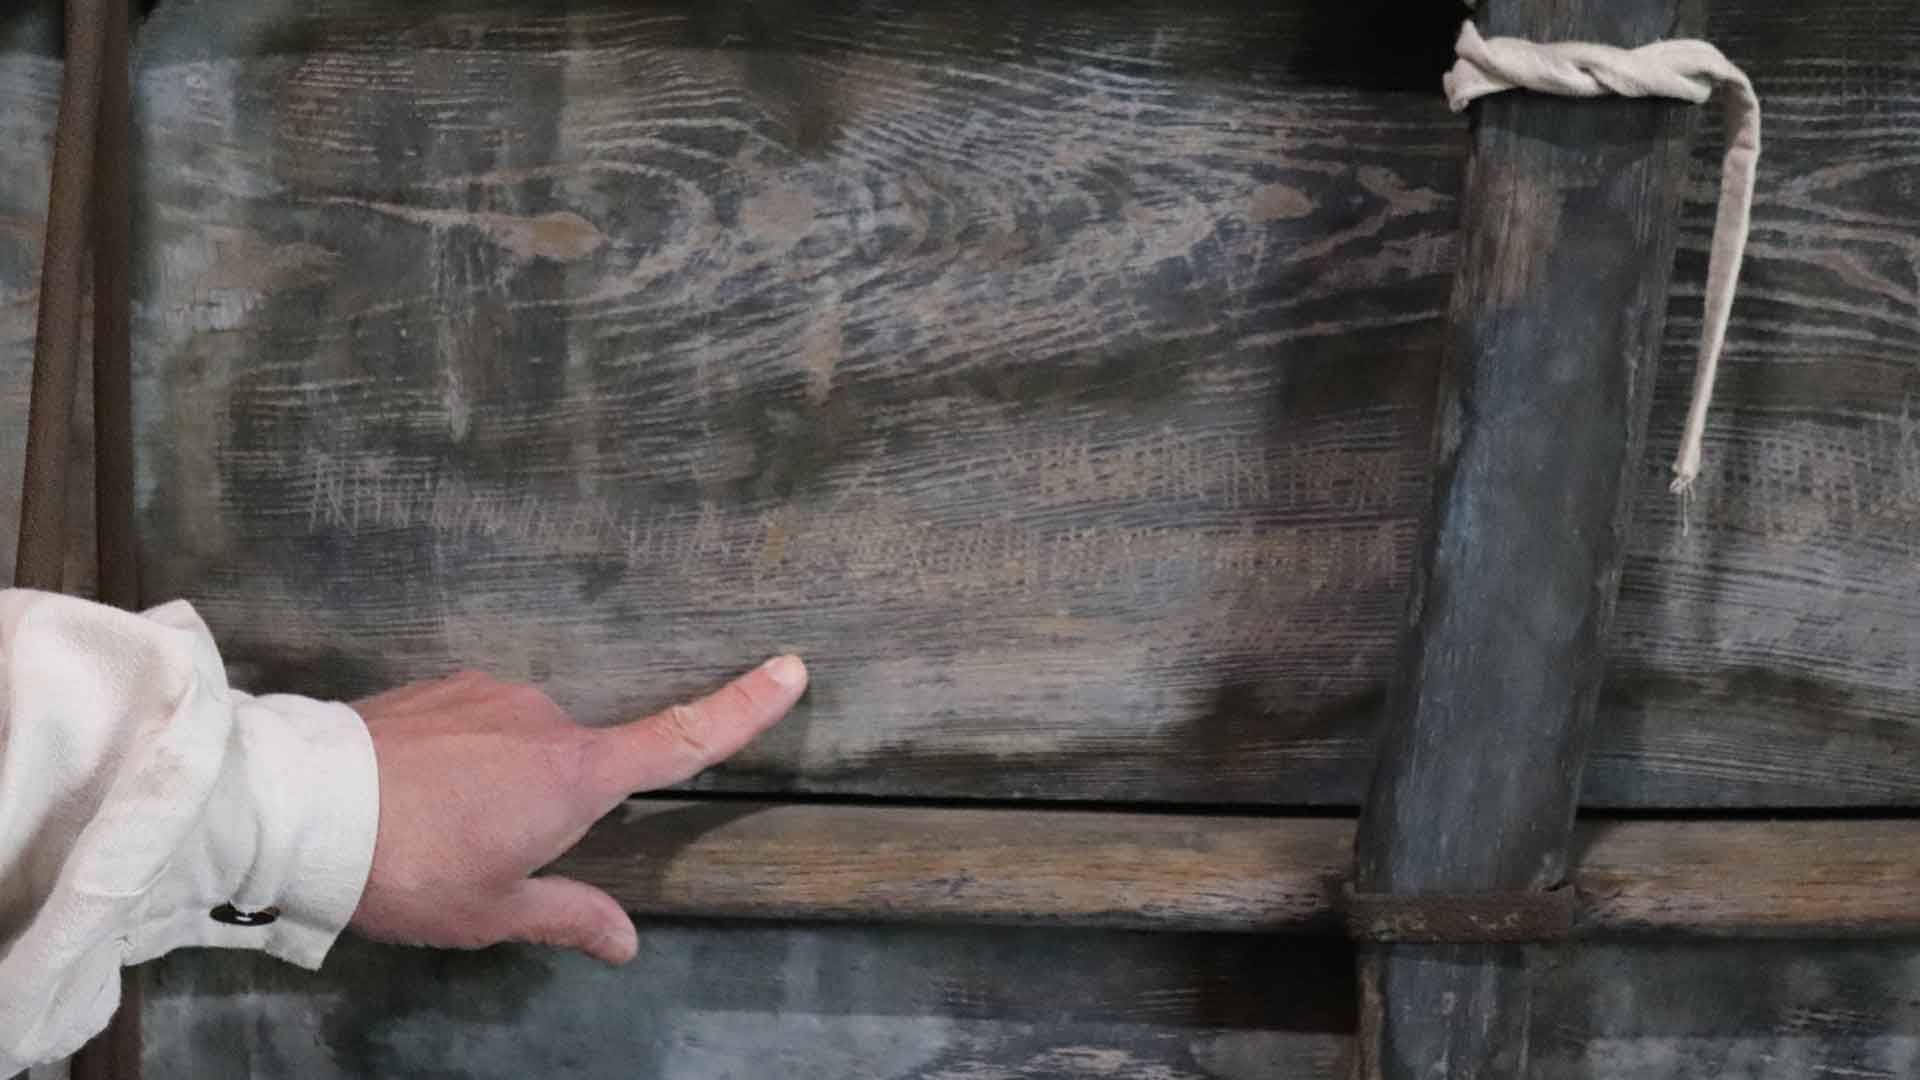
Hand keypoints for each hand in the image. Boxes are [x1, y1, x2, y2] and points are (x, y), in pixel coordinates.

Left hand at [346, 656, 806, 964]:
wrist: (302, 807)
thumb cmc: (414, 868)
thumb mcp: (493, 913)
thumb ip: (568, 918)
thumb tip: (628, 942)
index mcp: (577, 774)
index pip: (681, 740)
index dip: (743, 708)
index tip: (792, 669)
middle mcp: (547, 719)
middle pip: (580, 762)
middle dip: (547, 806)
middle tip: (480, 855)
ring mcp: (493, 692)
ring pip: (521, 743)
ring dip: (499, 780)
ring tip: (434, 828)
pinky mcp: (443, 685)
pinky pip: (476, 723)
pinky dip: (462, 756)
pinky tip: (414, 792)